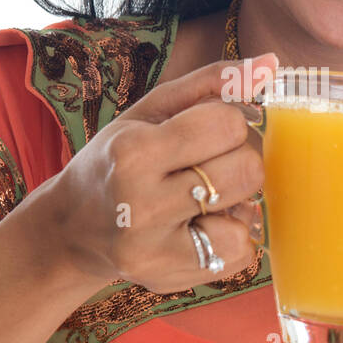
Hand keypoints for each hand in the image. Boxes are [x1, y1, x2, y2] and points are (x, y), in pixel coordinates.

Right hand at [41, 54, 277, 292]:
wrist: (71, 229)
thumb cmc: (117, 161)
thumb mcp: (150, 112)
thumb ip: (210, 84)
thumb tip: (270, 65)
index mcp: (132, 151)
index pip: (229, 124)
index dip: (229, 125)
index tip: (205, 133)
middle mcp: (139, 202)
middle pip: (246, 169)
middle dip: (238, 161)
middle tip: (209, 166)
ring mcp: (154, 247)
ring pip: (249, 215)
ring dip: (238, 202)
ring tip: (205, 199)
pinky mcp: (168, 277)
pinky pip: (241, 252)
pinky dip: (233, 236)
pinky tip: (202, 227)